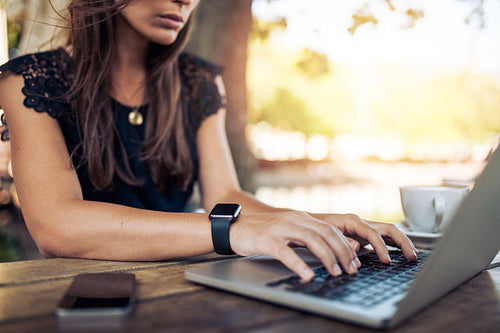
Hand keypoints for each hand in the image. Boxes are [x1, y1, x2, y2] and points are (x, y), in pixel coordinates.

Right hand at [229, 211, 361, 281]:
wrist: (233, 228)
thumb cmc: (261, 234)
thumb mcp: (287, 232)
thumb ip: (306, 239)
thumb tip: (329, 253)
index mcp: (301, 218)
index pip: (330, 229)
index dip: (345, 245)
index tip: (355, 261)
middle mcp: (293, 220)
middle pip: (325, 233)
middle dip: (342, 251)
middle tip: (351, 269)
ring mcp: (280, 228)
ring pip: (311, 239)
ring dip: (327, 256)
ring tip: (335, 272)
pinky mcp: (266, 239)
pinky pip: (285, 252)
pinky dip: (299, 264)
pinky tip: (307, 275)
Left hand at [314, 213, 418, 262]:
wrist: (306, 222)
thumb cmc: (314, 228)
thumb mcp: (326, 234)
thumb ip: (342, 240)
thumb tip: (358, 247)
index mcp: (352, 221)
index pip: (373, 233)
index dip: (382, 247)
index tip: (387, 261)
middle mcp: (360, 222)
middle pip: (388, 229)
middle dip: (402, 242)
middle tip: (412, 256)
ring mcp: (363, 227)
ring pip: (389, 231)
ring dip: (402, 242)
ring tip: (412, 255)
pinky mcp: (363, 234)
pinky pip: (383, 236)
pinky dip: (394, 244)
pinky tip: (401, 252)